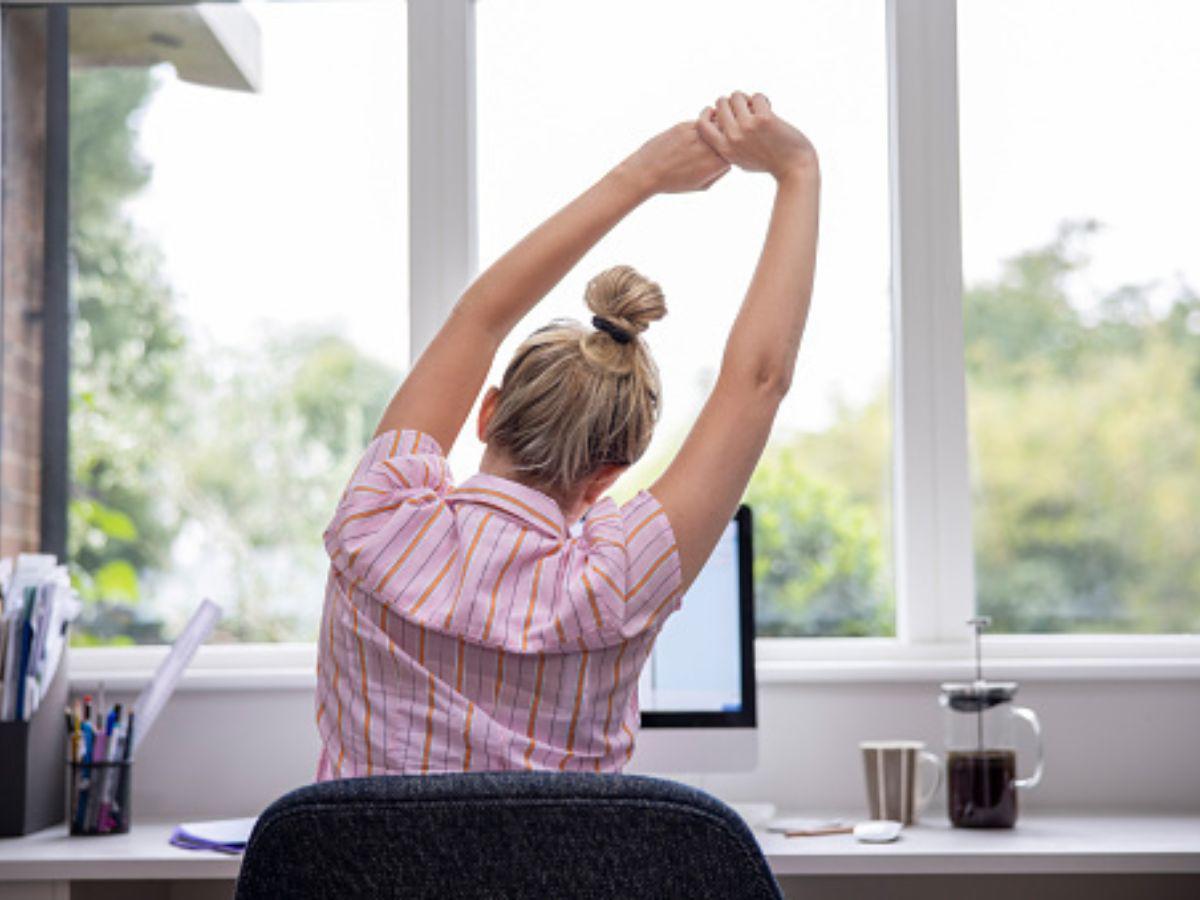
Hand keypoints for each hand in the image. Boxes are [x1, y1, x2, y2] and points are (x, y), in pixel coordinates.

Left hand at [620, 121, 730, 194]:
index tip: (732, 149)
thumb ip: (718, 173)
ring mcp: (696, 135)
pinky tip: (697, 131)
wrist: (646, 172)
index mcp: (715, 164)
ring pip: (716, 123)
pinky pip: (701, 121)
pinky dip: (703, 124)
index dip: (736, 149)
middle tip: (728, 134)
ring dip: (717, 126)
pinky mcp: (684, 125)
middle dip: (729, 133)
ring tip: (713, 131)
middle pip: (729, 134)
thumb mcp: (700, 185)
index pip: (736, 150)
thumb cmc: (673, 182)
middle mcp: (708, 148)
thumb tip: (729, 161)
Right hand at [698, 92, 816, 182]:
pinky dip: (762, 99)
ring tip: (756, 106)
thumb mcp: (741, 160)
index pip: (702, 124)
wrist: (794, 167)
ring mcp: (748, 127)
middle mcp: (733, 137)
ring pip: (737, 96)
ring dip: (746, 98)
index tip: (719, 111)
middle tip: (744, 108)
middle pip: (721, 104)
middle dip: (732, 101)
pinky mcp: (764, 119)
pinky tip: (768, 107)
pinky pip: (757, 96)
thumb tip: (719, 124)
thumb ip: (728, 146)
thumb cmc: (768, 164)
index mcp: (725, 149)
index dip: (709, 112)